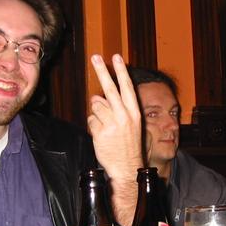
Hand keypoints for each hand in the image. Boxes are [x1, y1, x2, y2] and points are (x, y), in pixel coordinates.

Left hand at [87, 54, 142, 225]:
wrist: (127, 168)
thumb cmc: (128, 146)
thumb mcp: (130, 125)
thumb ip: (116, 109)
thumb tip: (98, 97)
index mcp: (134, 112)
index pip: (126, 87)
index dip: (120, 71)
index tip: (115, 57)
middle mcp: (124, 115)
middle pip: (109, 88)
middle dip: (102, 70)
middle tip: (95, 57)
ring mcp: (111, 124)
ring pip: (96, 105)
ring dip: (96, 112)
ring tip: (105, 125)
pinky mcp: (100, 132)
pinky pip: (90, 120)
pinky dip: (93, 125)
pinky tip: (101, 134)